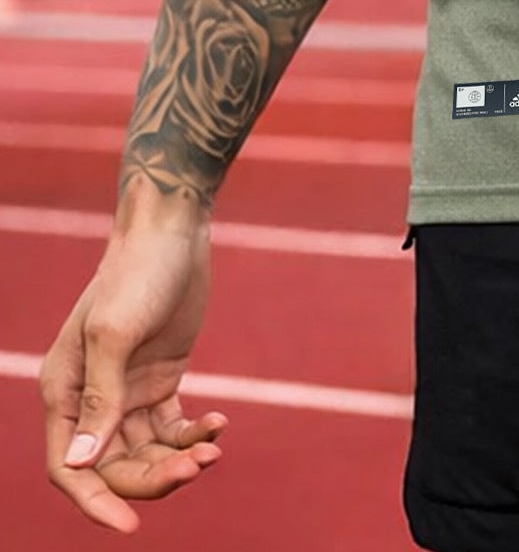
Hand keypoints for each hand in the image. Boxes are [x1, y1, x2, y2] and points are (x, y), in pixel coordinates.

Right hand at [41, 184, 227, 532]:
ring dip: (179, 459)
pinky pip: (173, 429)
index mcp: (65, 391)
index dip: (95, 503)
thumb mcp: (115, 333)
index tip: (130, 528)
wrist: (174, 229)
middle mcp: (91, 399)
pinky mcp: (161, 380)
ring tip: (214, 448)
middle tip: (197, 467)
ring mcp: (127, 391)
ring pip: (147, 453)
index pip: (70, 468)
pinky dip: (195, 435)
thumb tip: (84, 464)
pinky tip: (220, 425)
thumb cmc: (136, 273)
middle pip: (115, 468)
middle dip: (153, 478)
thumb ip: (102, 398)